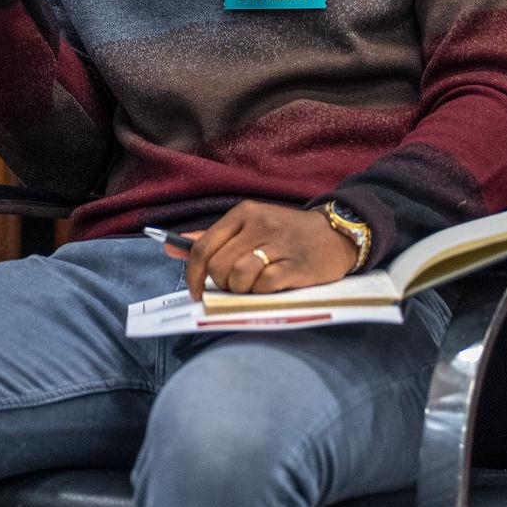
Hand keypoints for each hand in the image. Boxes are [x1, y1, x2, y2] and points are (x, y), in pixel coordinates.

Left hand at [173, 202, 358, 299]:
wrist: (336, 234)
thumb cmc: (286, 234)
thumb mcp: (249, 226)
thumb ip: (211, 238)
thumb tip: (170, 247)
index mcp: (243, 213)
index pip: (203, 247)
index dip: (194, 275)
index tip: (197, 292)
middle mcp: (259, 224)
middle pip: (218, 267)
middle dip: (222, 284)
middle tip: (236, 286)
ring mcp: (278, 244)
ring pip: (238, 276)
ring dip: (241, 290)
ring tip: (253, 286)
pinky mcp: (296, 265)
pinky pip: (264, 285)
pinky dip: (262, 293)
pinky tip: (271, 288)